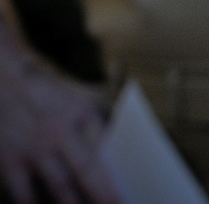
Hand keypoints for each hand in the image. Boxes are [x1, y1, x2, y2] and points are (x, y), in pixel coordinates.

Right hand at [0, 43, 120, 203]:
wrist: (4, 81)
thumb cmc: (46, 97)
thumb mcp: (75, 102)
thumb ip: (94, 127)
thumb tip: (114, 159)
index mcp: (81, 113)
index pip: (106, 147)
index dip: (119, 170)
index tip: (131, 193)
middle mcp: (60, 130)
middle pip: (87, 169)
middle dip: (103, 194)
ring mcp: (35, 147)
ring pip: (59, 185)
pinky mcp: (10, 160)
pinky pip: (23, 193)